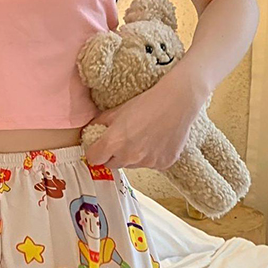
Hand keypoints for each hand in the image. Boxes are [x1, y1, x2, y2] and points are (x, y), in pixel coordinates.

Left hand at [83, 72, 206, 169]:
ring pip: (131, 165)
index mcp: (113, 142)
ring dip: (132, 156)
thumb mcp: (116, 110)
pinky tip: (155, 141)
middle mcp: (129, 156)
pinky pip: (149, 164)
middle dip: (112, 155)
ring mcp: (146, 162)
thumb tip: (90, 131)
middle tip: (122, 140)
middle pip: (111, 164)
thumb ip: (99, 123)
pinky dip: (150, 157)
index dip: (95, 152)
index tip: (98, 147)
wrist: (176, 102)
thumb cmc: (146, 103)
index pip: (94, 159)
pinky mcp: (162, 164)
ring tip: (141, 138)